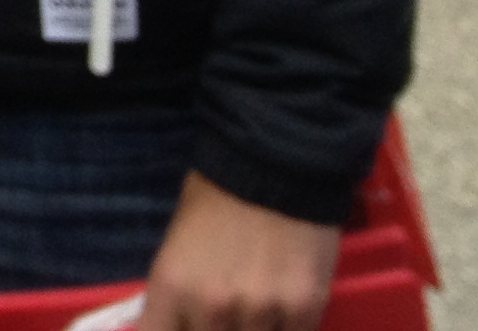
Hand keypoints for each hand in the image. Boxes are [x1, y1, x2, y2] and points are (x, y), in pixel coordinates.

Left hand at [137, 171, 339, 330]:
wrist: (274, 162)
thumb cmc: (217, 196)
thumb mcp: (178, 242)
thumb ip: (177, 292)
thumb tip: (177, 324)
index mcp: (172, 284)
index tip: (184, 325)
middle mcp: (211, 305)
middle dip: (216, 328)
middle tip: (228, 309)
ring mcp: (259, 310)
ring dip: (254, 327)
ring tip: (258, 300)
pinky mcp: (304, 308)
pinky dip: (287, 327)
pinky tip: (285, 306)